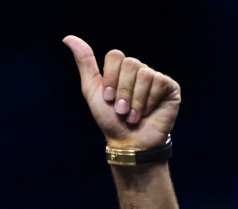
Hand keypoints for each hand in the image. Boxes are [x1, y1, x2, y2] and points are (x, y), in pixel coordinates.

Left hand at [62, 36, 179, 150]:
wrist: (129, 142)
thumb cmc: (110, 120)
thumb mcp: (92, 91)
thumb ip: (85, 63)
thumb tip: (68, 38)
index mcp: (120, 70)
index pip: (115, 55)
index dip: (110, 78)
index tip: (108, 99)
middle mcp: (138, 70)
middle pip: (130, 64)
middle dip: (122, 92)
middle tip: (121, 111)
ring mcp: (155, 77)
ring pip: (144, 74)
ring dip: (135, 101)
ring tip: (133, 116)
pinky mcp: (170, 87)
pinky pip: (159, 82)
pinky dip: (149, 101)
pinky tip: (147, 113)